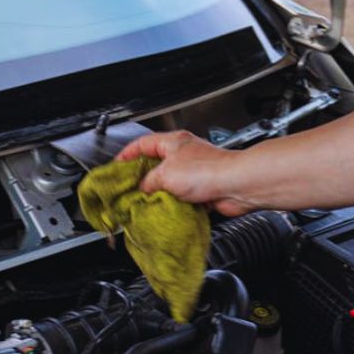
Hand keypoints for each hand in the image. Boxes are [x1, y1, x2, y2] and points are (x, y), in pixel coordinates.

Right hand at [116, 131, 257, 215]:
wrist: (236, 185)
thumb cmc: (207, 171)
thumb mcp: (165, 175)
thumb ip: (148, 182)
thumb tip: (141, 189)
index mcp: (173, 142)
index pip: (142, 144)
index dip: (127, 155)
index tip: (117, 167)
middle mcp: (184, 155)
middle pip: (155, 165)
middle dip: (142, 178)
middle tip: (129, 190)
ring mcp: (194, 172)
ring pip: (169, 184)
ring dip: (159, 194)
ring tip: (146, 203)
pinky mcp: (203, 190)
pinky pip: (182, 198)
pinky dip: (174, 204)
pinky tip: (167, 211)